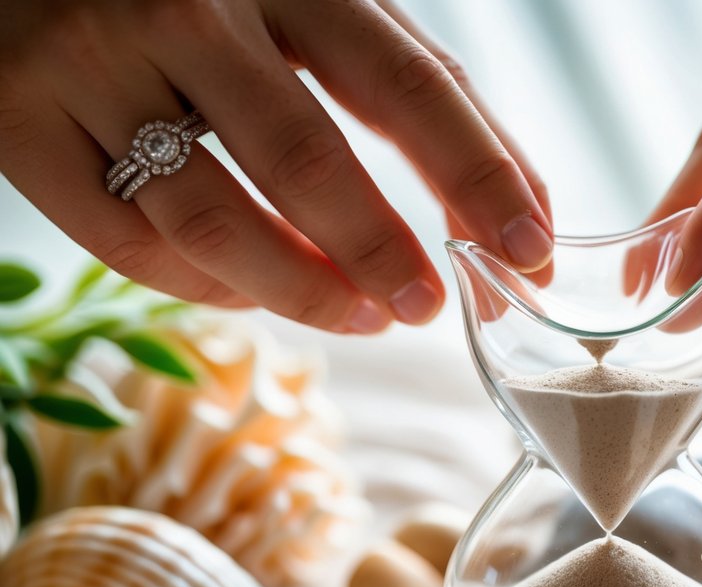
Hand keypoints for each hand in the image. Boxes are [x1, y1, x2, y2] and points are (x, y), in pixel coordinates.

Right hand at [0, 0, 552, 332]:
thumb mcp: (313, 3)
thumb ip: (409, 83)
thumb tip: (516, 198)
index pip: (408, 84)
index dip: (480, 176)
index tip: (529, 250)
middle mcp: (185, 10)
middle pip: (309, 161)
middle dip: (385, 254)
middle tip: (429, 307)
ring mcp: (91, 65)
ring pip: (216, 222)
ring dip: (305, 292)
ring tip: (365, 318)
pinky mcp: (18, 124)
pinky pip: (130, 246)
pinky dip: (209, 290)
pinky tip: (257, 298)